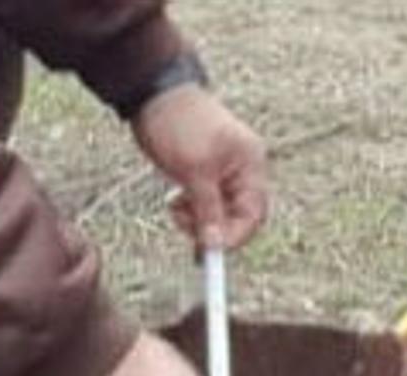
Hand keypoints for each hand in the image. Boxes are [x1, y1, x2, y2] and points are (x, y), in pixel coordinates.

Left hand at [132, 84, 268, 249]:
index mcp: (251, 166)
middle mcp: (243, 171)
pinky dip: (190, 210)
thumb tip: (215, 244)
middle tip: (185, 227)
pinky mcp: (205, 175)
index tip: (207, 249)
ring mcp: (224, 173)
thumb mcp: (195, 170)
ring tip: (175, 206)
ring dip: (197, 220)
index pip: (252, 215)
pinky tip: (175, 200)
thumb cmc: (180, 124)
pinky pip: (205, 205)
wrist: (154, 94)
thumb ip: (208, 209)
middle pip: (238, 218)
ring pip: (219, 214)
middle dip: (213, 227)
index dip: (232, 236)